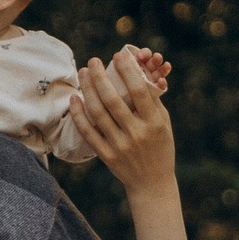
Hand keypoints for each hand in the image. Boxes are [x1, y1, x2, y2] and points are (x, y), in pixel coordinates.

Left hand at [75, 47, 187, 239]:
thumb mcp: (164, 124)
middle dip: (101, 77)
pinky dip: (79, 114)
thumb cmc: (159, 146)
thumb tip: (138, 72)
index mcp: (154, 123)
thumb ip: (152, 101)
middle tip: (93, 61)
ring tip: (84, 73)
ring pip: (98, 113)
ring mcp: (120, 146)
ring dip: (88, 90)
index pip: (139, 92)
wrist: (152, 183)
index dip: (127, 71)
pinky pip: (88, 132)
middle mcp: (136, 134)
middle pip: (113, 100)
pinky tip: (75, 98)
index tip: (118, 56)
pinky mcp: (106, 155)